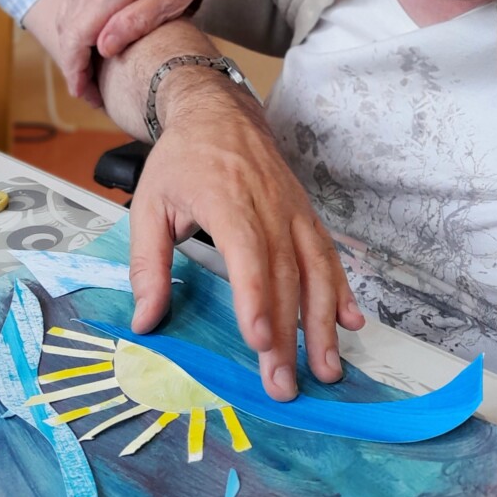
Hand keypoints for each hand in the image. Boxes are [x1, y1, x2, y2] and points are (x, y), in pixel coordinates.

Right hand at [48, 0, 218, 105]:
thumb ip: (137, 21)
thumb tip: (104, 47)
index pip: (78, 34)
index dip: (76, 69)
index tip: (84, 94)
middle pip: (68, 33)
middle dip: (75, 68)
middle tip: (93, 97)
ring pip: (65, 25)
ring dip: (74, 55)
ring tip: (93, 81)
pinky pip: (70, 13)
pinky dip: (76, 38)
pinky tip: (92, 56)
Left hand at [127, 67, 364, 400]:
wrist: (219, 113)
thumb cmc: (183, 158)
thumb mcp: (148, 204)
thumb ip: (148, 264)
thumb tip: (146, 319)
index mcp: (227, 199)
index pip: (247, 255)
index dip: (256, 299)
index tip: (260, 339)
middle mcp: (268, 206)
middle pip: (284, 277)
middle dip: (288, 335)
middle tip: (283, 384)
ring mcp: (293, 211)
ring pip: (316, 271)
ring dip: (323, 324)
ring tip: (326, 368)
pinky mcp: (306, 215)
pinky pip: (329, 256)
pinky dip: (343, 291)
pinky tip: (350, 323)